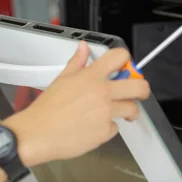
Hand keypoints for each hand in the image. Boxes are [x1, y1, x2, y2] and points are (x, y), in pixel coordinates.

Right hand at [5, 41, 150, 166]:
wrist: (39, 132)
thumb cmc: (47, 108)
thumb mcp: (61, 79)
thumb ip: (77, 62)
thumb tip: (83, 48)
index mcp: (91, 77)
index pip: (120, 57)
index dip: (125, 60)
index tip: (125, 66)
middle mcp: (102, 93)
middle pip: (140, 87)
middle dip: (142, 88)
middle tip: (137, 91)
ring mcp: (106, 113)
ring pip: (132, 109)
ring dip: (127, 110)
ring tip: (117, 111)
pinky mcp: (105, 132)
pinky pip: (115, 127)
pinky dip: (108, 127)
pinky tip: (95, 125)